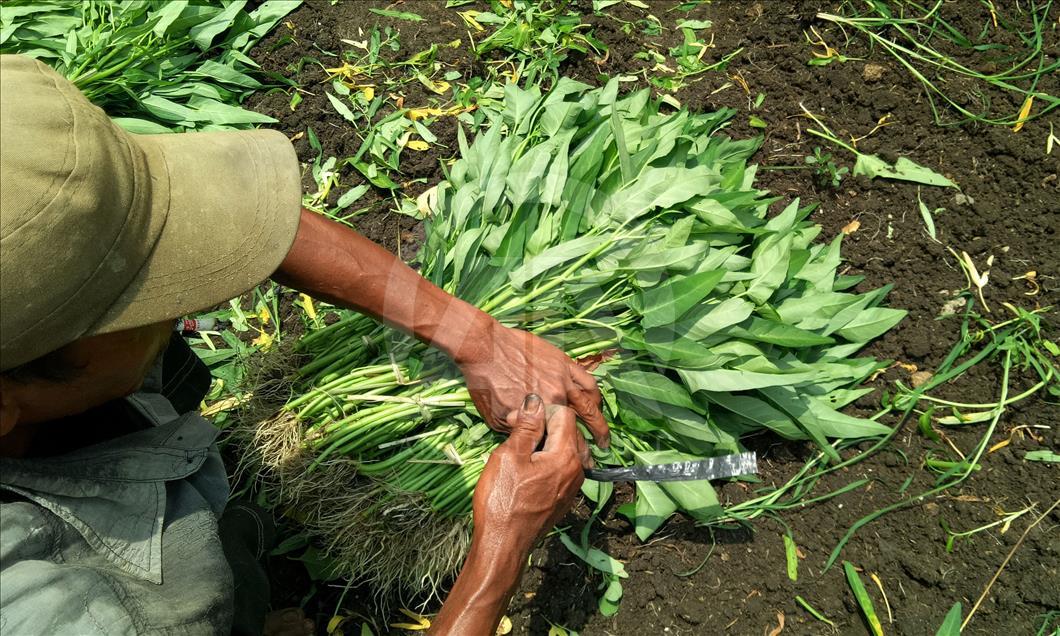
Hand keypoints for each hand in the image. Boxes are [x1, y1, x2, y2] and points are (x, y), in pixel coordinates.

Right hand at [429, 396, 584, 635]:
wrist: (502, 545)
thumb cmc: (503, 500)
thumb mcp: (510, 456)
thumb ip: (527, 426)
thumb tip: (536, 401)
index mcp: (567, 456)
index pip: (564, 414)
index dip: (540, 410)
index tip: (517, 420)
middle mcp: (577, 470)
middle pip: (567, 433)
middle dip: (543, 426)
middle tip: (514, 433)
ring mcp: (571, 488)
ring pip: (563, 451)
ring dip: (543, 445)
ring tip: (517, 451)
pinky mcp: (563, 500)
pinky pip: (559, 470)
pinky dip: (545, 463)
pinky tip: (523, 471)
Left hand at [455, 321, 609, 447]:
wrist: (484, 349)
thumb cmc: (485, 384)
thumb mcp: (496, 419)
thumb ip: (518, 431)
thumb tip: (530, 439)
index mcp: (541, 416)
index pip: (564, 439)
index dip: (573, 451)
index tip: (578, 459)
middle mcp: (557, 399)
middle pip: (584, 423)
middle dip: (596, 439)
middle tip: (602, 448)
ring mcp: (562, 379)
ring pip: (590, 401)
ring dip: (599, 416)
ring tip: (601, 426)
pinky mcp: (563, 362)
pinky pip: (586, 378)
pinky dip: (594, 391)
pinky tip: (595, 398)